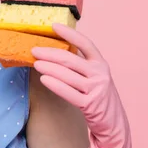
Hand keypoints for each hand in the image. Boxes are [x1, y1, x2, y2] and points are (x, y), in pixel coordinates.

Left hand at [31, 23, 131, 147]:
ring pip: (67, 75)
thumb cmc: (97, 94)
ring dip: (49, 68)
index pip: (85, 43)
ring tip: (36, 64)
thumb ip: (79, 63)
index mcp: (100, 63)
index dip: (69, 33)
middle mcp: (99, 73)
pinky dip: (55, 85)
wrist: (113, 122)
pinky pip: (68, 92)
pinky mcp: (90, 104)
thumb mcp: (93, 75)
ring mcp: (96, 89)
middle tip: (34, 50)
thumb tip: (53, 50)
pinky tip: (44, 79)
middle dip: (49, 53)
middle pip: (70, 59)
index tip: (54, 26)